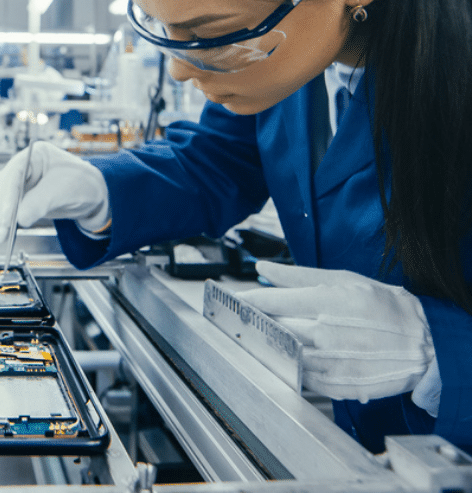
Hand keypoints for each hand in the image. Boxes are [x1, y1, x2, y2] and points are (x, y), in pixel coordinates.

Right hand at [0, 142, 109, 241]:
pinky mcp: (19, 198)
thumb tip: (20, 218)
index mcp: (35, 155)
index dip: (7, 194)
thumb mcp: (65, 190)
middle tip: (2, 230)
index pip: (14, 173)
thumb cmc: (82, 183)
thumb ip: (42, 202)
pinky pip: (3, 207)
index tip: (7, 216)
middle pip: (2, 185)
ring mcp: (20, 182)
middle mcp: (24, 167)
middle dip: (1, 209)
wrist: (90, 195)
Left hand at [239, 261, 434, 402]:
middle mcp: (324, 333)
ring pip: (281, 353)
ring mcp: (330, 362)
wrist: (423, 344)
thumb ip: (297, 275)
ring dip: (268, 344)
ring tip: (265, 335)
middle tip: (243, 316)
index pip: (270, 302)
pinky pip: (299, 375)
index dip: (246, 300)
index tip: (232, 299)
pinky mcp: (336, 385)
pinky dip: (290, 364)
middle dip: (254, 321)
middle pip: (272, 327)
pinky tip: (291, 354)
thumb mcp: (342, 279)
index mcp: (325, 302)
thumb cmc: (383, 305)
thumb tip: (262, 269)